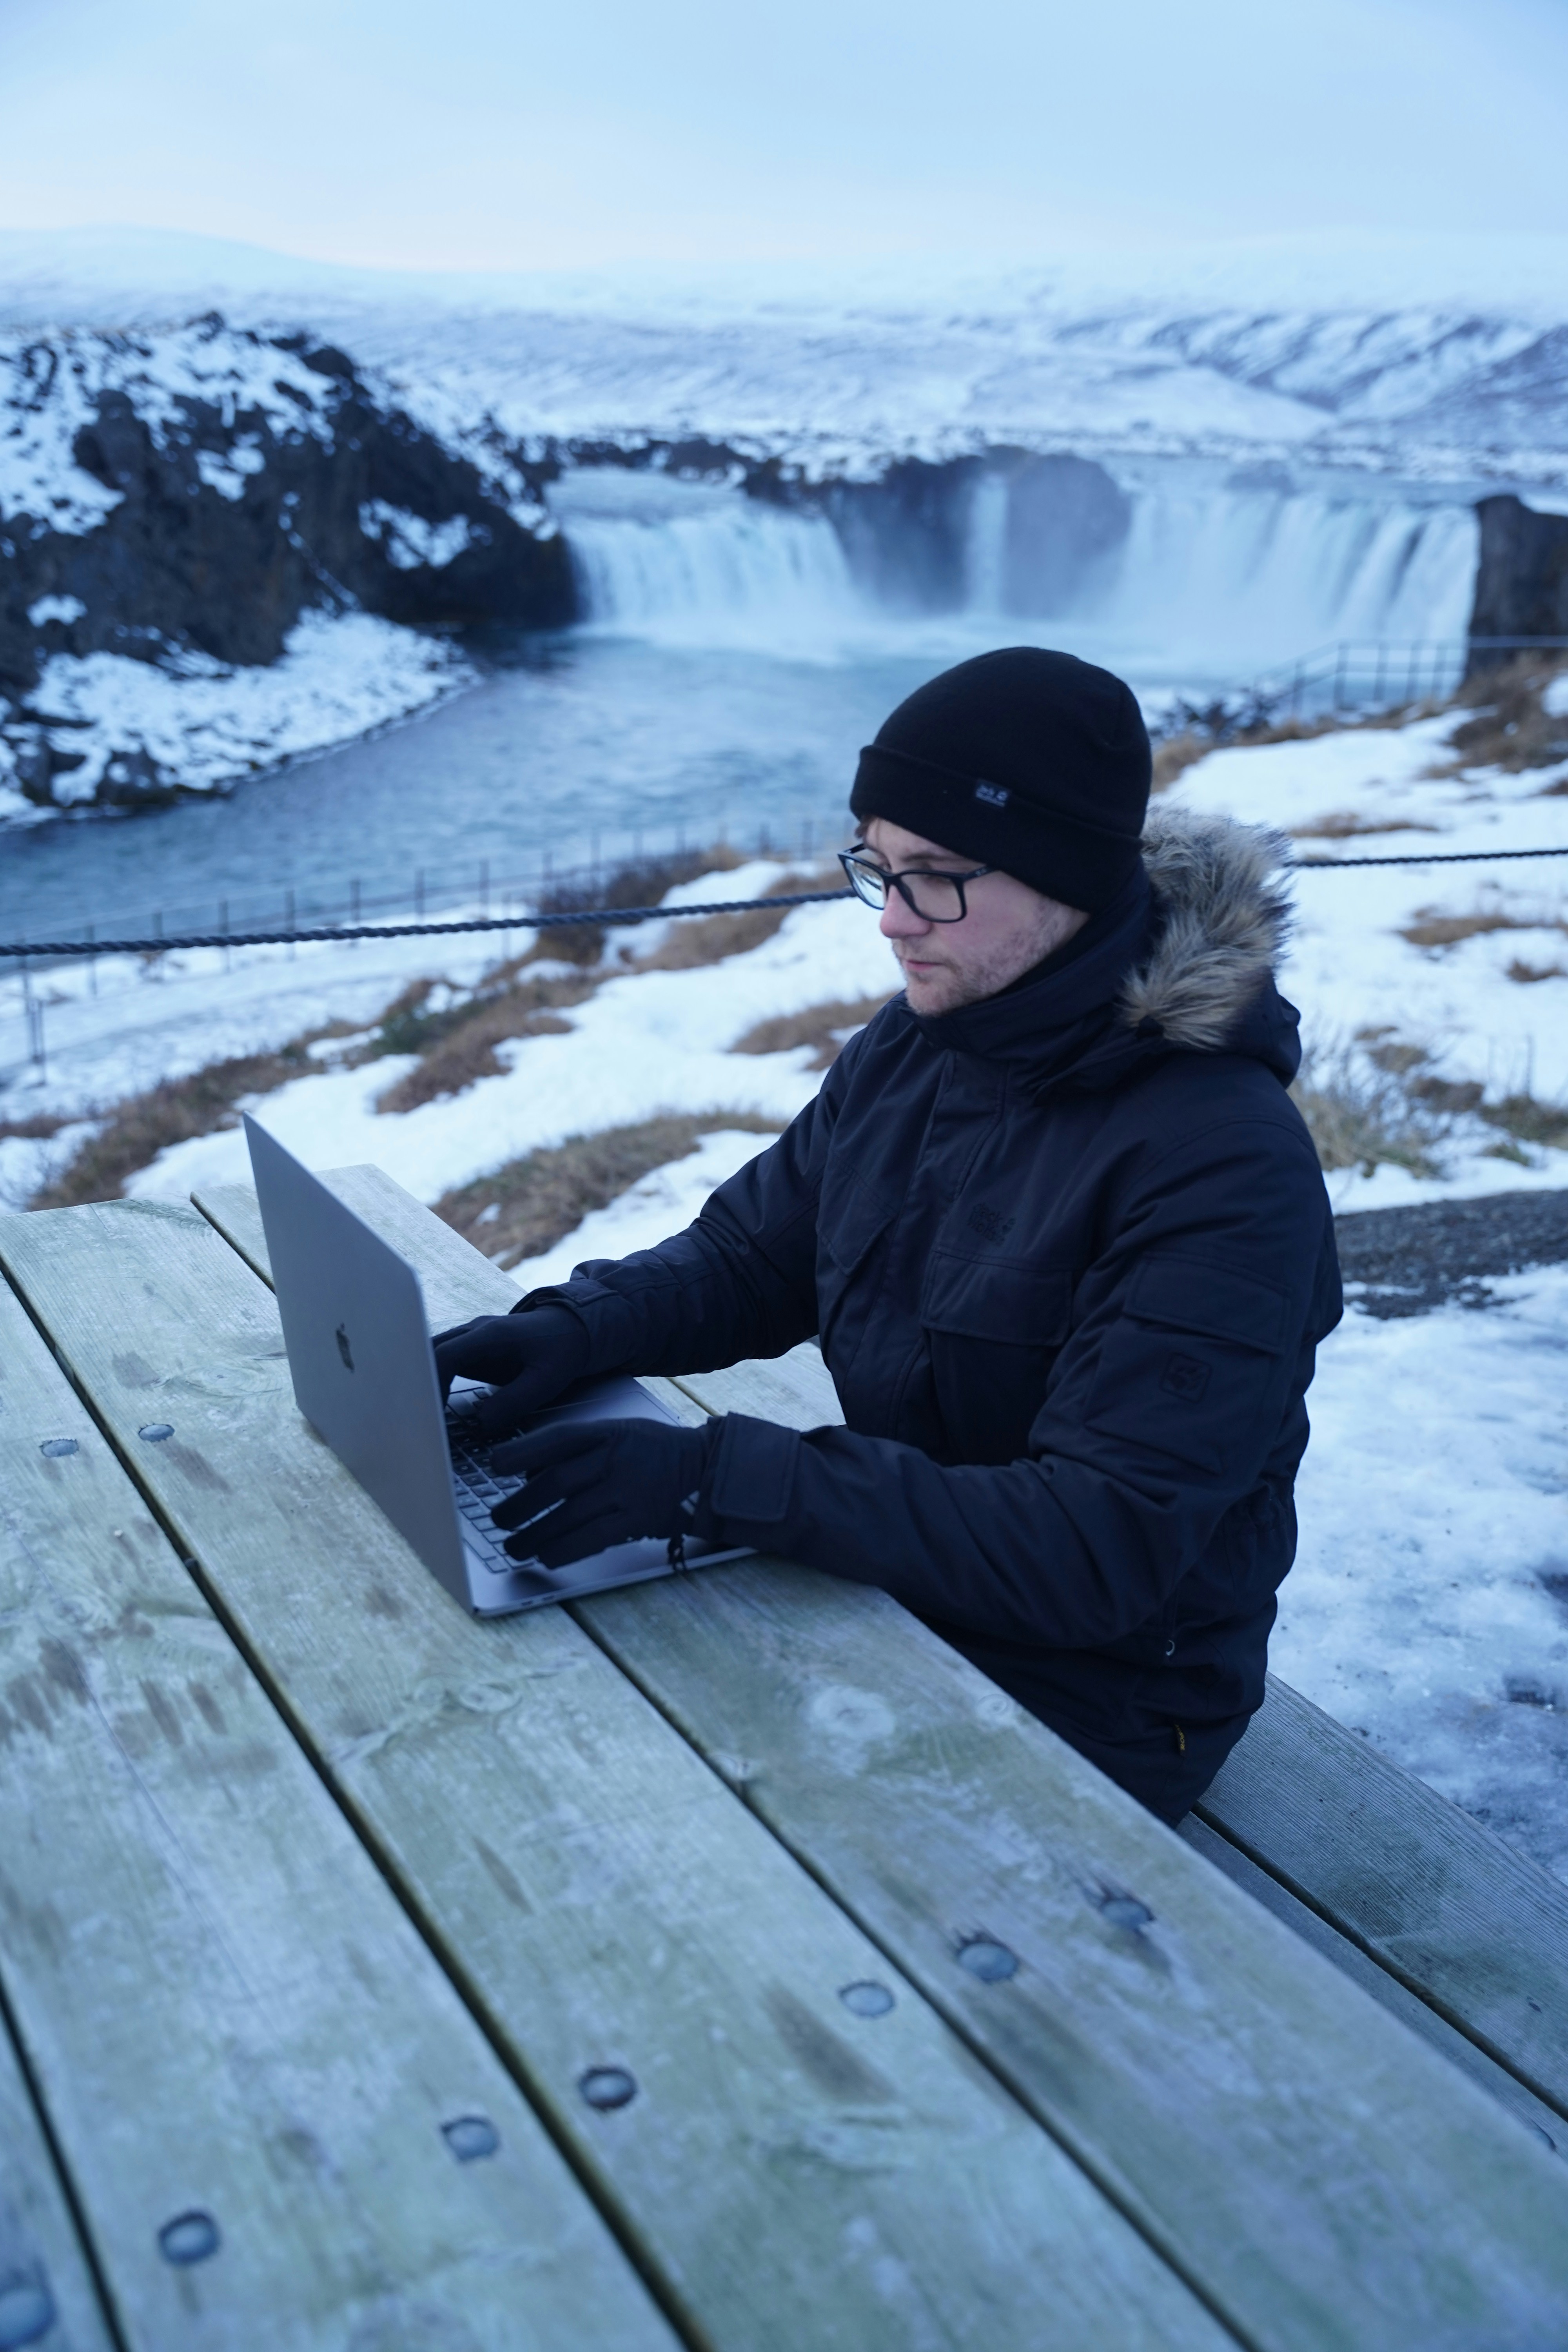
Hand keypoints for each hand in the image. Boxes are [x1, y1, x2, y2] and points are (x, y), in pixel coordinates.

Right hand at [431, 1304, 590, 1439]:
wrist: (573, 1328)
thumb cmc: (563, 1350)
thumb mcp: (546, 1380)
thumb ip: (515, 1401)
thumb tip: (481, 1424)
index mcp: (492, 1334)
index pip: (447, 1354)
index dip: (433, 1382)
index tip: (431, 1410)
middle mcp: (474, 1331)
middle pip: (430, 1351)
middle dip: (420, 1383)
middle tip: (417, 1417)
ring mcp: (471, 1338)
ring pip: (433, 1355)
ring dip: (424, 1381)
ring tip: (422, 1415)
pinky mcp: (472, 1350)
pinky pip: (444, 1362)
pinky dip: (434, 1381)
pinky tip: (434, 1406)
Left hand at [490, 1417, 718, 1568]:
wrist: (706, 1467)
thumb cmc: (651, 1451)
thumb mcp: (618, 1432)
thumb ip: (578, 1448)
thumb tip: (529, 1472)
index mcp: (607, 1432)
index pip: (558, 1438)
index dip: (521, 1451)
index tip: (493, 1465)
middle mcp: (616, 1458)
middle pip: (556, 1481)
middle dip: (520, 1505)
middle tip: (497, 1519)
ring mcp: (629, 1490)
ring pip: (570, 1515)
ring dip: (534, 1535)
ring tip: (512, 1547)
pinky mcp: (640, 1520)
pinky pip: (594, 1538)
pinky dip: (564, 1550)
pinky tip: (545, 1556)